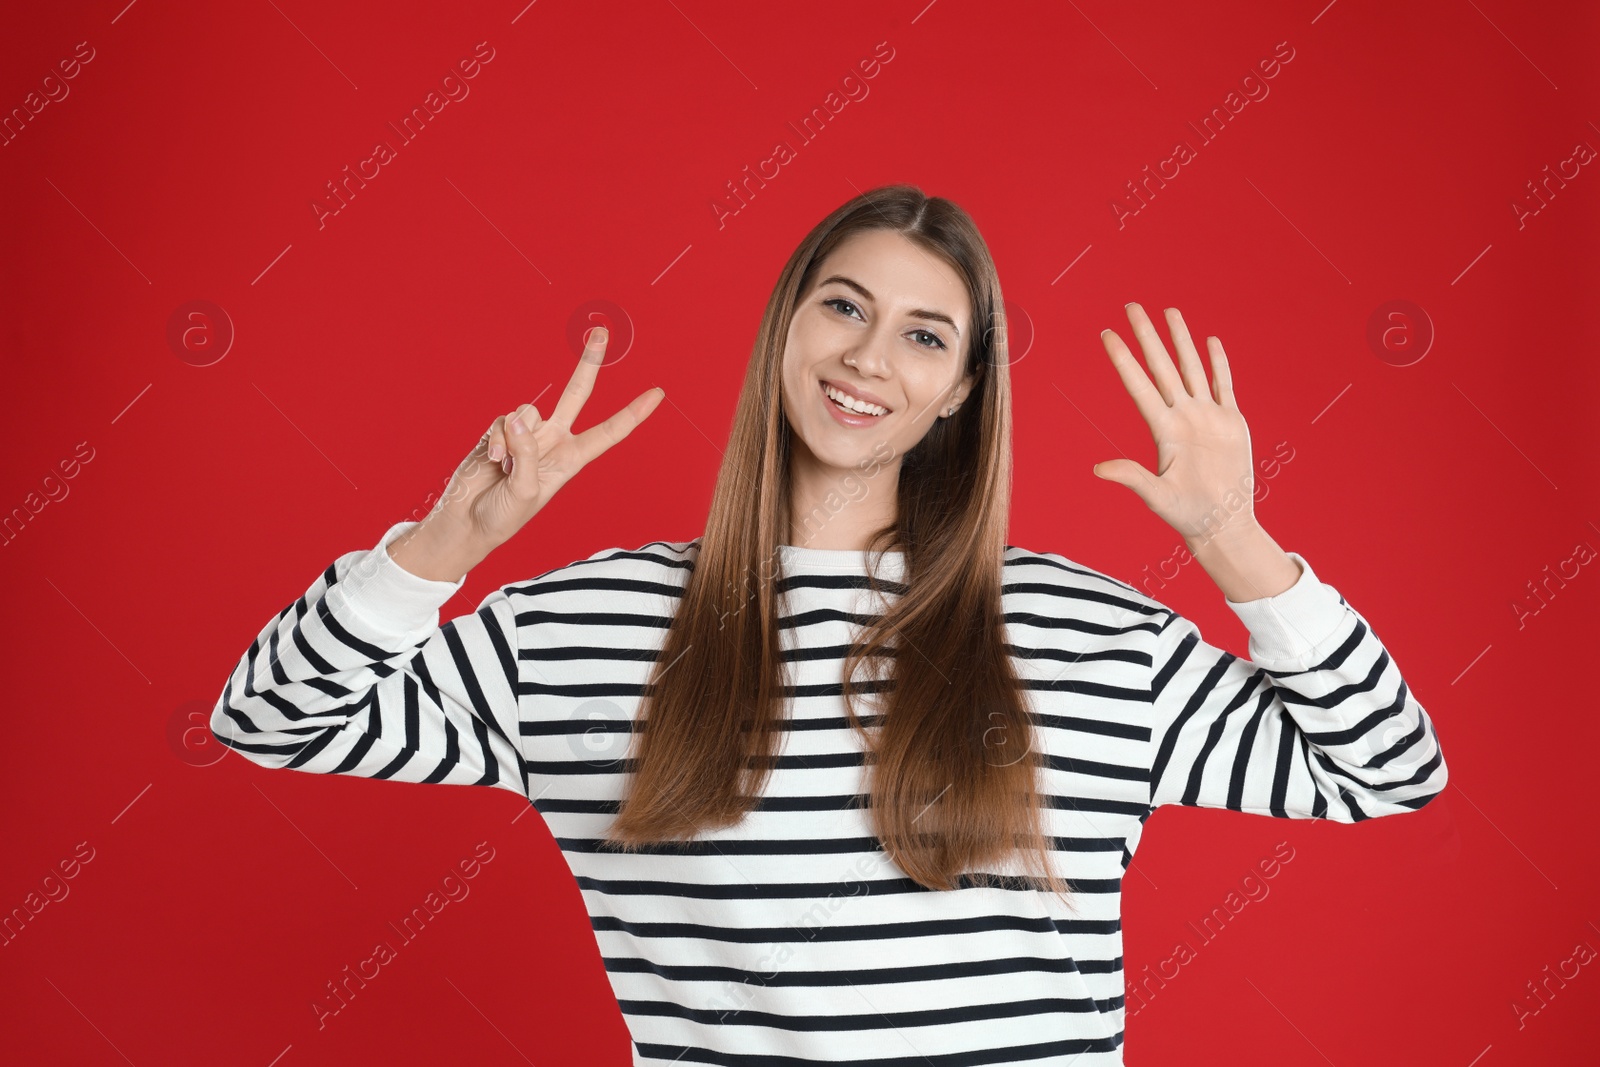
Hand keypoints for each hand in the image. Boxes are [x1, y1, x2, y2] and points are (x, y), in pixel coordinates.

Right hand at [404, 326, 665, 573]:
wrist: (468, 521)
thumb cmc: (504, 515)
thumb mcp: (525, 489)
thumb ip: (527, 451)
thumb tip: (519, 416)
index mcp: (572, 459)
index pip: (610, 432)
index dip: (633, 413)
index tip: (657, 394)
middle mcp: (553, 441)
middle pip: (576, 394)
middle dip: (588, 363)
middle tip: (600, 332)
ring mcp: (527, 434)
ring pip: (527, 410)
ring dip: (513, 438)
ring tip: (504, 467)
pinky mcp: (501, 431)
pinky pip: (503, 420)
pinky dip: (498, 440)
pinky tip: (492, 463)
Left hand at [1092, 304, 1256, 548]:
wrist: (1223, 522)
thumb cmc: (1187, 514)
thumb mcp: (1157, 496)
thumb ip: (1132, 477)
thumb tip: (1098, 469)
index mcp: (1164, 431)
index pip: (1139, 386)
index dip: (1124, 360)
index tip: (1107, 335)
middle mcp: (1183, 417)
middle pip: (1162, 367)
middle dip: (1148, 336)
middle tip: (1131, 306)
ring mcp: (1207, 417)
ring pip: (1192, 369)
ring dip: (1181, 341)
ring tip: (1169, 312)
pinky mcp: (1231, 422)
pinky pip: (1224, 385)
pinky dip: (1218, 364)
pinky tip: (1209, 342)